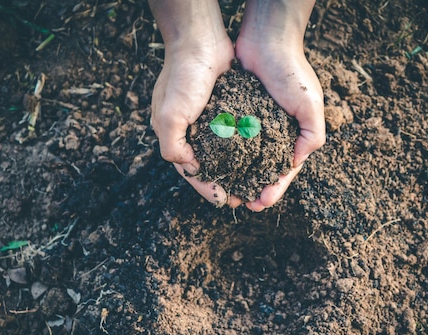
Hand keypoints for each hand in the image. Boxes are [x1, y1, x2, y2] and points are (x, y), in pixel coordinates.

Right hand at [148, 0, 238, 206]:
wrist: (200, 40)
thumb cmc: (182, 75)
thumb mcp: (170, 115)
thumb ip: (173, 145)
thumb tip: (187, 168)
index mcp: (173, 135)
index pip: (191, 172)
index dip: (208, 189)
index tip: (226, 201)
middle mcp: (190, 130)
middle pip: (208, 166)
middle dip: (225, 184)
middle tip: (243, 198)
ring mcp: (208, 120)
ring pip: (224, 154)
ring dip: (236, 170)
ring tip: (253, 183)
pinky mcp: (224, 108)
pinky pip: (234, 135)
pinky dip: (244, 149)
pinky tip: (258, 158)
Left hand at [235, 0, 324, 211]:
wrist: (266, 39)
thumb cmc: (291, 71)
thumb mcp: (310, 105)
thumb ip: (311, 135)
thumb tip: (296, 163)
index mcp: (294, 135)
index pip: (284, 171)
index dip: (274, 189)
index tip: (261, 203)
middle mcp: (274, 133)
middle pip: (263, 170)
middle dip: (254, 189)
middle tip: (241, 205)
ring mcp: (254, 125)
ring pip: (245, 159)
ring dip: (237, 177)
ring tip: (227, 193)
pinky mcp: (237, 114)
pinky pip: (230, 140)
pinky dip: (225, 155)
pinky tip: (215, 167)